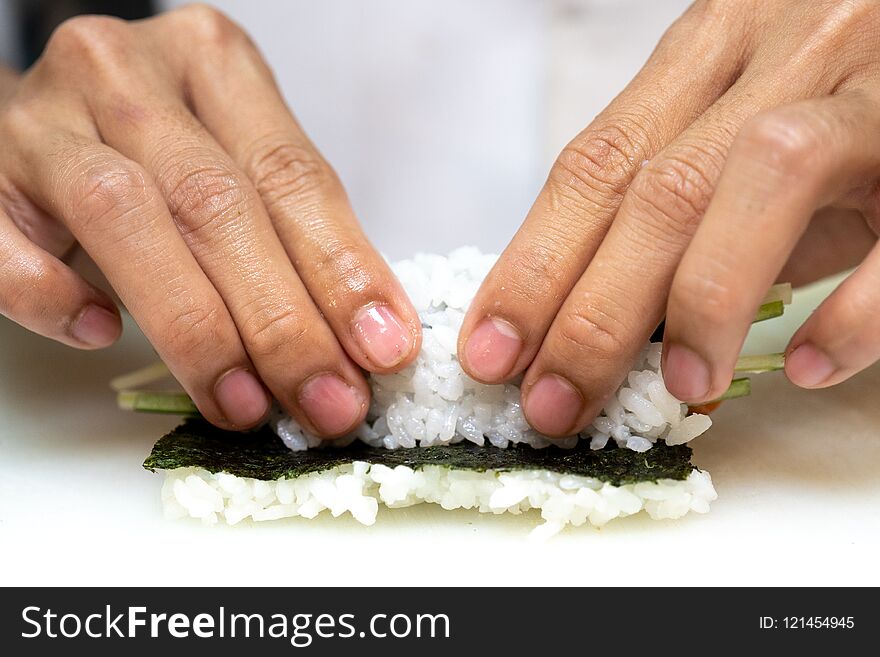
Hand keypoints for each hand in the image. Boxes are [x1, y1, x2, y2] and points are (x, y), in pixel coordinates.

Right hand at [0, 5, 420, 434]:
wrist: (39, 116)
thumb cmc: (159, 149)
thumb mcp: (238, 162)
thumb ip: (294, 235)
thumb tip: (363, 344)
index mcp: (213, 61)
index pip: (293, 174)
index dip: (342, 269)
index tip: (383, 350)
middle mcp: (127, 74)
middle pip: (218, 203)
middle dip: (282, 320)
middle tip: (326, 401)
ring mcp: (43, 119)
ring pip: (125, 217)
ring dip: (195, 327)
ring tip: (244, 403)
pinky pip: (5, 243)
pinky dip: (54, 297)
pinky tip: (101, 336)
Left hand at [458, 0, 879, 435]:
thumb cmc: (827, 88)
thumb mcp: (736, 127)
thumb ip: (675, 208)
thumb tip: (602, 323)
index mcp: (707, 50)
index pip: (597, 165)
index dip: (534, 263)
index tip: (491, 350)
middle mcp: (781, 57)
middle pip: (663, 186)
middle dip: (593, 310)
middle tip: (553, 402)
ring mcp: (870, 93)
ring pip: (770, 175)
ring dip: (708, 298)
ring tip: (679, 389)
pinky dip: (853, 308)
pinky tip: (807, 363)